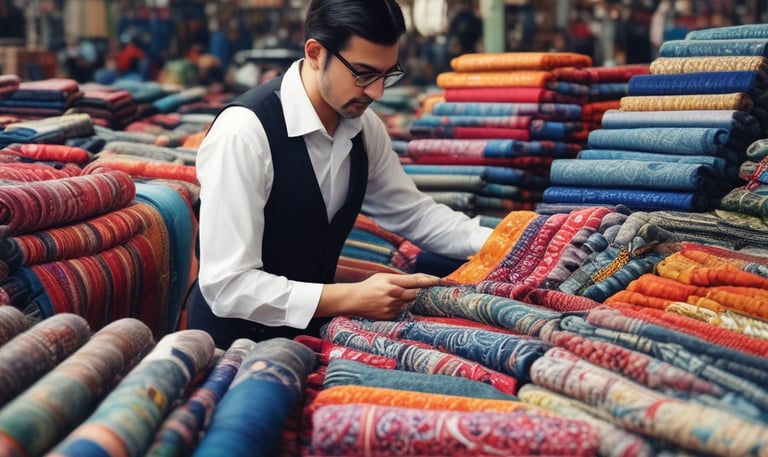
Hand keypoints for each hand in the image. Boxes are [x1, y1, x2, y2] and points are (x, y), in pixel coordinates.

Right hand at [317, 272, 440, 320]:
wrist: (353, 300)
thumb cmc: (370, 286)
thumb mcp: (383, 277)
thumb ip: (400, 279)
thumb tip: (418, 281)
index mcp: (392, 282)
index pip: (416, 281)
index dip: (429, 281)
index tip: (440, 280)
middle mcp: (393, 294)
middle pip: (416, 293)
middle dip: (424, 292)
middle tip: (434, 291)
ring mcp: (392, 307)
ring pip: (409, 303)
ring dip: (411, 300)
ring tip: (403, 297)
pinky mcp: (389, 316)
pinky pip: (401, 311)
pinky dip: (401, 308)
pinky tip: (392, 305)